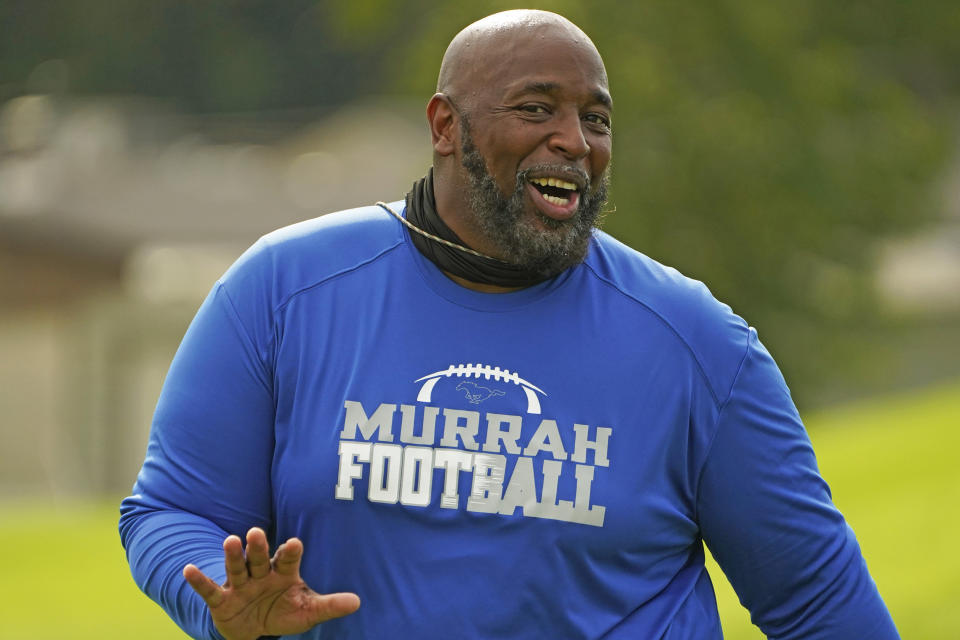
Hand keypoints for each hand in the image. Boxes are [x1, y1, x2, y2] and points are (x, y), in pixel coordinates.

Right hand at [183, 527, 359, 639]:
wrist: (255, 629)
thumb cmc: (284, 612)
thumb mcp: (307, 611)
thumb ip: (329, 605)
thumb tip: (358, 602)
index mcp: (283, 573)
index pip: (288, 559)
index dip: (291, 551)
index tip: (296, 542)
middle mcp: (261, 574)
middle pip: (260, 558)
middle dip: (259, 547)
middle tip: (256, 532)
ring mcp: (240, 585)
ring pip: (236, 567)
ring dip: (232, 555)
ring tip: (230, 540)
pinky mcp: (222, 600)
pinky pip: (210, 590)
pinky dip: (199, 581)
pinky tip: (188, 569)